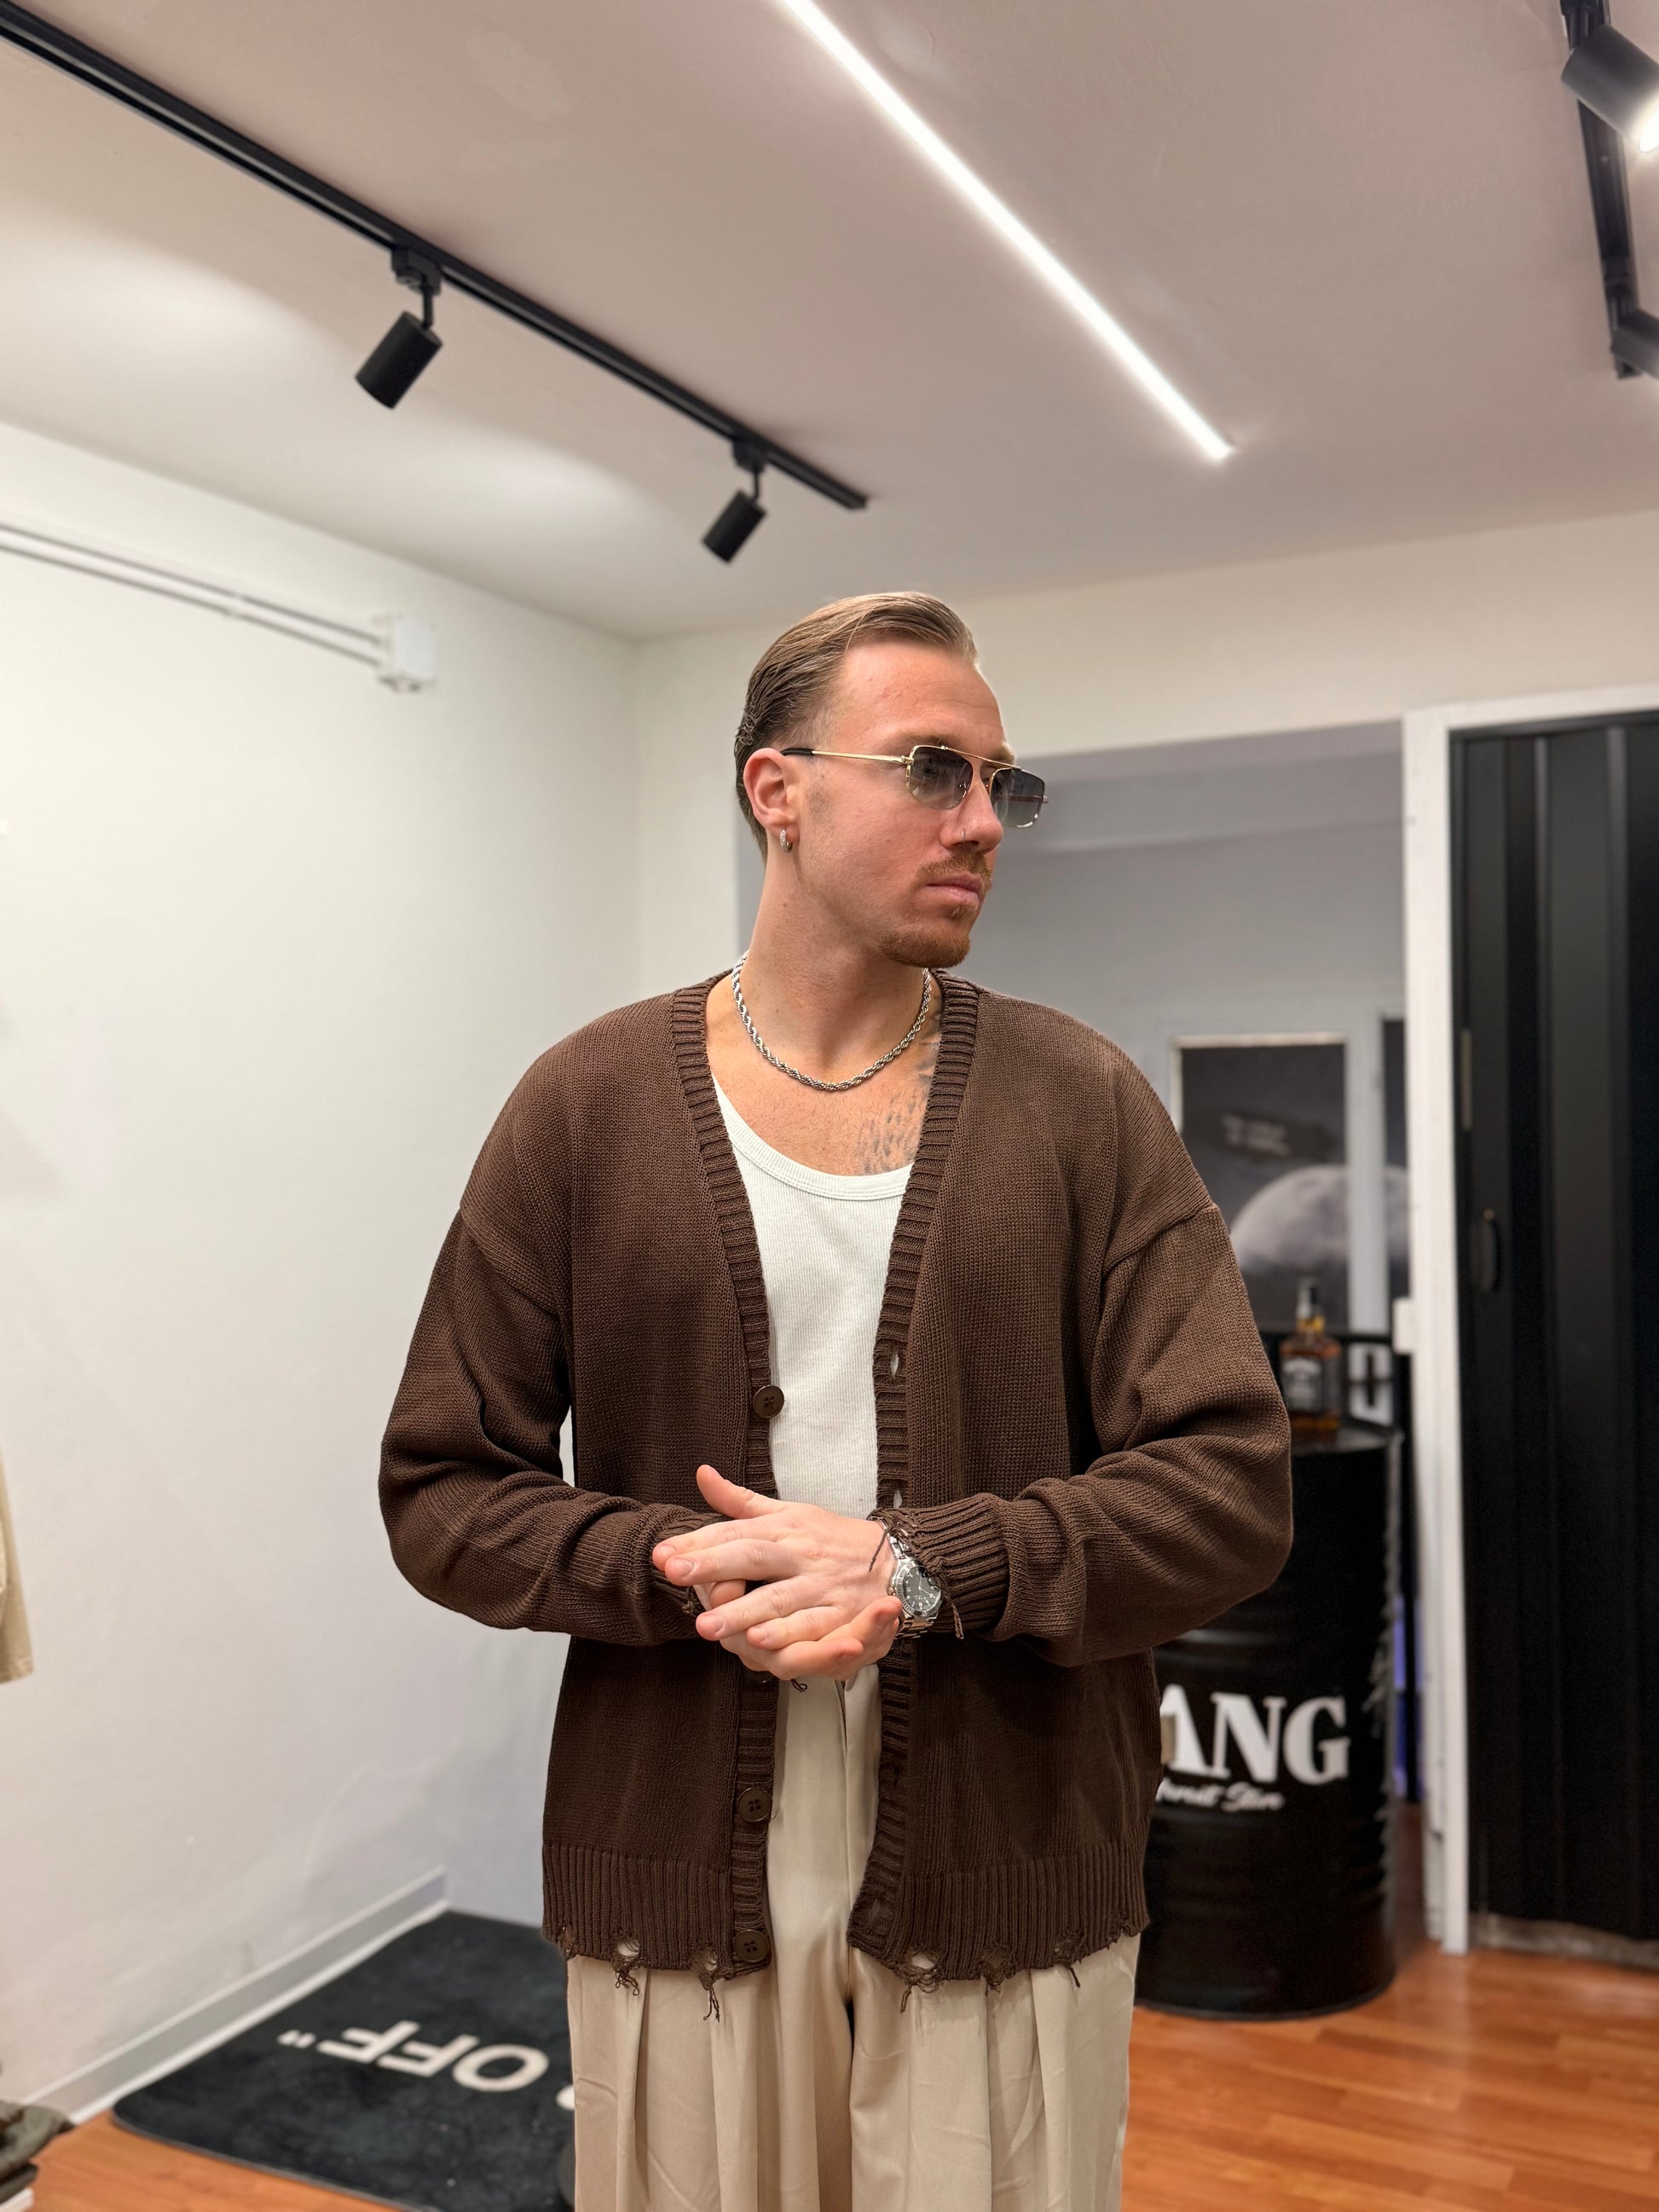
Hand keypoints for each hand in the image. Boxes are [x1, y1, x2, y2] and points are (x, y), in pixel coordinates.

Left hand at [652, 1466, 901, 1680]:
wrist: (900, 1559)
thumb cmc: (834, 1540)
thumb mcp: (789, 1512)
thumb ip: (741, 1501)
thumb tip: (702, 1474)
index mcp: (784, 1528)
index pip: (735, 1532)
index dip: (698, 1543)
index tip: (663, 1553)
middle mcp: (800, 1553)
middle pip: (753, 1557)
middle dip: (713, 1566)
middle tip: (676, 1574)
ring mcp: (822, 1584)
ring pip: (779, 1598)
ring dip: (744, 1611)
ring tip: (709, 1624)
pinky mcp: (843, 1613)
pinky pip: (813, 1625)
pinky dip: (788, 1634)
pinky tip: (761, 1642)